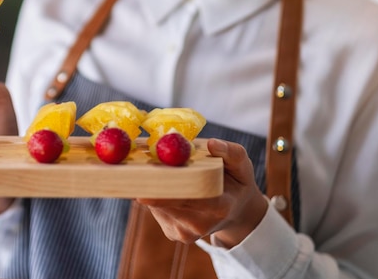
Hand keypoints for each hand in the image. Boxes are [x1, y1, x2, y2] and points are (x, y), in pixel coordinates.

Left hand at [136, 139, 267, 247]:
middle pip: (167, 203)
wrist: (235, 212)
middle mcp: (201, 224)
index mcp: (220, 206)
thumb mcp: (242, 165)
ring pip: (157, 205)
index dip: (166, 197)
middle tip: (136, 165)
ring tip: (160, 169)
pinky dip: (155, 193)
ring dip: (153, 185)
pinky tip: (165, 184)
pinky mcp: (173, 233)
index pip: (191, 202)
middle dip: (150, 184)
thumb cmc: (236, 182)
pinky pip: (155, 210)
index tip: (141, 193)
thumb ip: (230, 152)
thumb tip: (211, 143)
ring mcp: (186, 232)